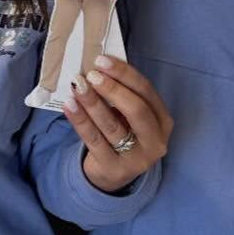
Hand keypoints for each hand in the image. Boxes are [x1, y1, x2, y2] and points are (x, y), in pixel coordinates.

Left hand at [64, 55, 172, 192]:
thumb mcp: (130, 117)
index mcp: (163, 121)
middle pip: (136, 110)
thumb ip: (123, 95)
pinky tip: (69, 105)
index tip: (102, 60)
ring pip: (113, 126)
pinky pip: (94, 140)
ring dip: (92, 103)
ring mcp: (136, 158)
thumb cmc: (123, 134)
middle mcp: (156, 141)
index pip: (146, 91)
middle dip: (112, 89)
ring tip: (77, 86)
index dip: (125, 74)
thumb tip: (100, 68)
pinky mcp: (114, 169)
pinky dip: (80, 120)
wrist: (113, 174)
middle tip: (91, 75)